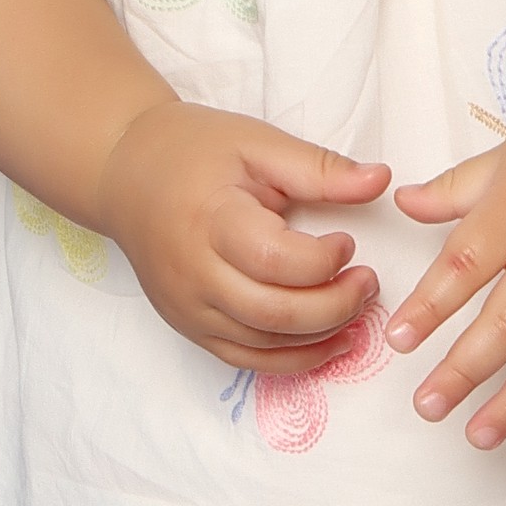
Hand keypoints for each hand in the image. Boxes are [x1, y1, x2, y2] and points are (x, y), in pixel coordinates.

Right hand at [90, 103, 390, 373]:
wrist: (125, 175)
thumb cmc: (192, 153)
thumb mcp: (257, 143)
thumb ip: (319, 169)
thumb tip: (380, 181)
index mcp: (211, 221)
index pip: (276, 261)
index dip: (325, 260)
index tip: (346, 240)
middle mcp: (194, 274)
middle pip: (274, 314)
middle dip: (336, 306)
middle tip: (367, 282)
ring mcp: (189, 309)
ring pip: (265, 345)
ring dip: (322, 335)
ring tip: (355, 308)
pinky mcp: (191, 328)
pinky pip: (247, 361)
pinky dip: (295, 359)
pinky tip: (330, 341)